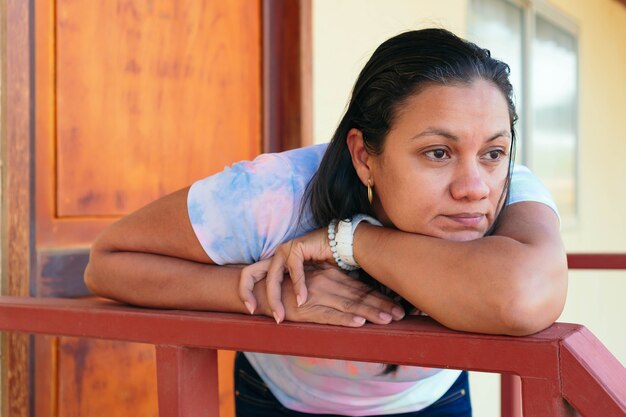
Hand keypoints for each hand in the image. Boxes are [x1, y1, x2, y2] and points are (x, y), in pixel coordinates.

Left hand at [239, 228, 334, 321]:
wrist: (340, 247)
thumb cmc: (322, 266)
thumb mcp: (301, 281)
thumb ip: (289, 289)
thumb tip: (278, 310)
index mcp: (273, 262)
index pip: (249, 274)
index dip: (245, 291)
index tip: (250, 309)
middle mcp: (275, 255)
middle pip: (250, 273)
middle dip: (248, 293)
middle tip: (254, 311)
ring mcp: (285, 250)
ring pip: (272, 277)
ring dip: (275, 298)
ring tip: (281, 316)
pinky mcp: (296, 247)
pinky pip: (294, 270)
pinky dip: (298, 287)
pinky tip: (302, 300)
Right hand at [278, 265, 404, 326]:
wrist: (261, 288)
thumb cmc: (290, 285)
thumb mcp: (315, 279)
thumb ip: (334, 284)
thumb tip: (357, 296)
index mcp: (331, 275)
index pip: (360, 287)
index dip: (380, 297)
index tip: (397, 306)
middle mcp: (327, 283)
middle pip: (360, 297)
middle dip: (381, 306)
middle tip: (401, 315)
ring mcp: (318, 296)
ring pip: (349, 306)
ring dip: (370, 313)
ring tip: (387, 320)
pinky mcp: (307, 310)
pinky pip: (329, 316)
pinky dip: (344, 319)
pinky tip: (358, 322)